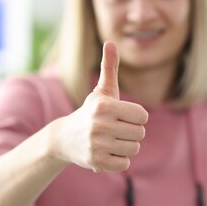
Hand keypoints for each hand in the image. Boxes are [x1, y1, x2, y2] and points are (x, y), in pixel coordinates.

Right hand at [55, 41, 148, 171]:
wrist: (64, 138)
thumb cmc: (90, 112)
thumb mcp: (101, 91)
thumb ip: (109, 67)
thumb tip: (110, 41)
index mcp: (104, 106)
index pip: (142, 116)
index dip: (136, 117)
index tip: (123, 117)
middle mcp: (99, 125)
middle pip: (140, 134)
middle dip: (131, 132)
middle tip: (115, 130)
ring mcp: (96, 144)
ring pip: (133, 149)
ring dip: (126, 147)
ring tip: (110, 141)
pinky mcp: (95, 162)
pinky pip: (124, 164)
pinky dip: (119, 160)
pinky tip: (107, 152)